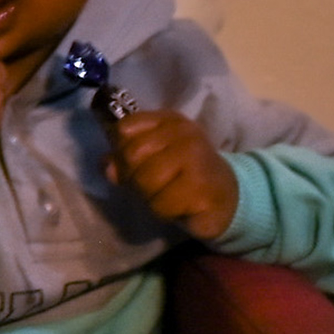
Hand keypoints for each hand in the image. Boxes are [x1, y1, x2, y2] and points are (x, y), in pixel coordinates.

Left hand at [108, 105, 238, 241]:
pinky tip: (181, 207)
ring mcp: (198, 161)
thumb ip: (124, 157)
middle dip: (134, 178)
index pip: (124, 129)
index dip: (121, 151)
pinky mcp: (204, 191)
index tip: (137, 164)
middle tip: (153, 186)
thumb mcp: (152, 158)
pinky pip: (161, 205)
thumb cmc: (182, 174)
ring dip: (149, 197)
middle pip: (132, 156)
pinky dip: (164, 212)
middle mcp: (186, 135)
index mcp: (170, 121)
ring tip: (168, 196)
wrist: (228, 197)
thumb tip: (106, 166)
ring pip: (144, 182)